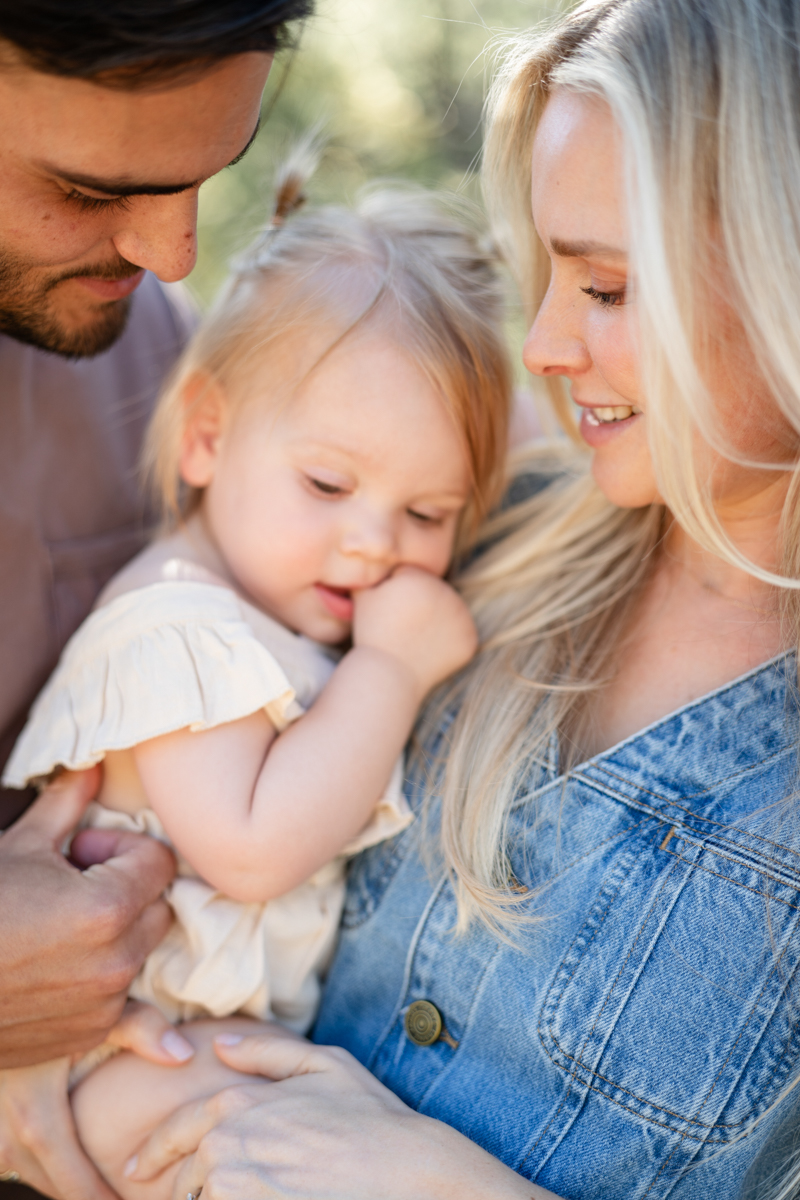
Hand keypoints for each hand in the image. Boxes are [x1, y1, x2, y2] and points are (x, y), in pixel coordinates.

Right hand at [0, 768, 175, 1066]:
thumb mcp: (18, 845)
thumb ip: (67, 803)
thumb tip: (96, 763)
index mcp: (108, 907)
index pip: (158, 860)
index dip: (122, 848)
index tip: (81, 852)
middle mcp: (117, 959)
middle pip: (157, 905)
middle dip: (126, 888)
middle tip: (70, 885)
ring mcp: (104, 1003)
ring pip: (140, 949)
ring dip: (115, 933)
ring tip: (55, 925)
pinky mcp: (88, 1034)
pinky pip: (124, 1000)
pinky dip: (105, 980)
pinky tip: (71, 969)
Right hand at [0, 1004, 192, 1199]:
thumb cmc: (43, 1005)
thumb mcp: (93, 1011)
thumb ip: (140, 1028)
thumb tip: (184, 1055)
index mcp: (36, 1117)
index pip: (74, 1184)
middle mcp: (8, 1134)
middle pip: (53, 1187)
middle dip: (89, 1197)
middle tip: (127, 1198)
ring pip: (32, 1175)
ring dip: (66, 1183)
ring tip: (106, 1187)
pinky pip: (18, 1160)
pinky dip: (46, 1166)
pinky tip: (72, 1160)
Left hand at [128, 1029, 557, 1199]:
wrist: (405, 1172)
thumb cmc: (371, 1119)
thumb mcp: (325, 1064)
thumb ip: (265, 1050)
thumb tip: (219, 1043)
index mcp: (237, 1103)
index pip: (176, 1132)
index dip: (153, 1153)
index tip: (138, 1170)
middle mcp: (226, 1146)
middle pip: (183, 1178)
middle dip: (186, 1187)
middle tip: (194, 1195)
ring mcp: (235, 1188)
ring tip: (237, 1192)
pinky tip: (256, 1198)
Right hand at [353, 566, 477, 697]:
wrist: (387, 676)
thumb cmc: (371, 634)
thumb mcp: (362, 594)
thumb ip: (372, 568)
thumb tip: (375, 551)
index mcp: (420, 578)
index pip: (412, 577)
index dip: (396, 594)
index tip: (388, 613)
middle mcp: (446, 592)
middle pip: (432, 591)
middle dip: (420, 605)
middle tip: (402, 628)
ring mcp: (462, 616)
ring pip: (448, 610)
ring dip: (436, 620)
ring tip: (415, 639)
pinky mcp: (471, 639)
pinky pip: (460, 633)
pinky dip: (449, 641)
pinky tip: (430, 650)